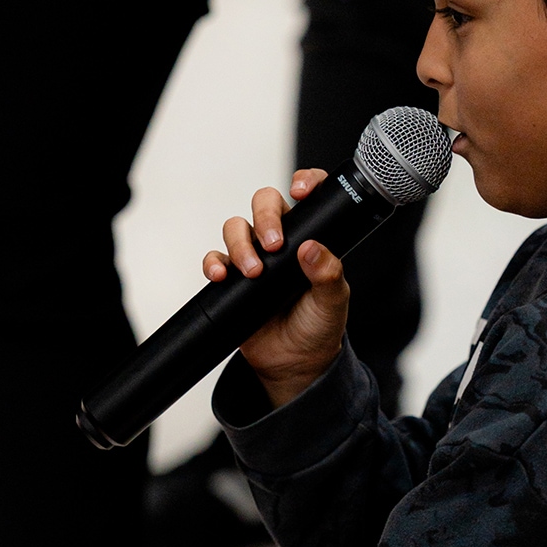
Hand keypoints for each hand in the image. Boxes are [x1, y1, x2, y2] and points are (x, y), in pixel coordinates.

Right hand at [203, 172, 349, 407]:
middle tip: (274, 245)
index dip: (304, 182)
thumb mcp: (333, 302)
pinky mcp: (232, 279)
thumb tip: (313, 249)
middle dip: (265, 216)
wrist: (294, 364)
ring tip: (253, 272)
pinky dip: (214, 263)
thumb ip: (328, 275)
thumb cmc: (318, 326)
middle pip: (264, 203)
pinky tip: (221, 276)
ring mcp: (254, 257)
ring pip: (235, 227)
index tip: (300, 190)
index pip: (307, 196)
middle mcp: (281, 240)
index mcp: (310, 237)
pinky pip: (215, 259)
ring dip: (240, 244)